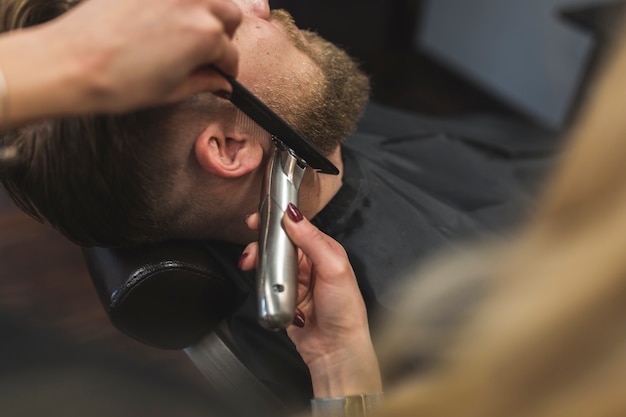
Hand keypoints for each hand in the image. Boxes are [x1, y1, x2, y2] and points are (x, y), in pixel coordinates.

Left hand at [54, 0, 241, 109]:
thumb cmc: (115, 80)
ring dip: (206, 12)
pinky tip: (161, 20)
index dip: (227, 68)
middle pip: (229, 14)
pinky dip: (175, 4)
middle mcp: (192, 4)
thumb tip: (218, 81)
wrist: (70, 63)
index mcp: (205, 36)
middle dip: (223, 34)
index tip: (221, 73)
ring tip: (188, 32)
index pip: (230, 53)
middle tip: (207, 51)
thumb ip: (203, 82)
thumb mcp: (170, 91)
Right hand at [240, 204, 381, 396]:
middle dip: (261, 246)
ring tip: (255, 271)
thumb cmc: (345, 310)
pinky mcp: (285, 297)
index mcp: (324, 250)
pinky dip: (264, 287)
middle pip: (278, 245)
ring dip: (260, 267)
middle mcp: (310, 263)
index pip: (297, 228)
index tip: (258, 219)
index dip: (277, 222)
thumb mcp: (333, 268)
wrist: (336, 349)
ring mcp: (297, 281)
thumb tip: (294, 216)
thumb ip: (312, 240)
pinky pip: (267, 286)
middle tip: (251, 252)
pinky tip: (270, 293)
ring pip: (270, 264)